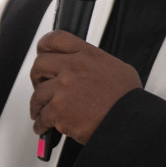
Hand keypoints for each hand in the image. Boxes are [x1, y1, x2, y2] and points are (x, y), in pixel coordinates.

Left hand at [28, 31, 140, 145]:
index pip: (56, 39)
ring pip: (38, 93)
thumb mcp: (118, 69)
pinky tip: (44, 127)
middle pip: (40, 64)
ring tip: (41, 112)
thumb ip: (97, 64)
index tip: (42, 53)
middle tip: (40, 85)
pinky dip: (40, 124)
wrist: (128, 121)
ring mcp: (64, 88)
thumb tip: (90, 69)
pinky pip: (41, 116)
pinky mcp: (59, 109)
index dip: (45, 46)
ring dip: (37, 104)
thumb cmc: (127, 100)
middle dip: (37, 77)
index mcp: (88, 55)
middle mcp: (73, 67)